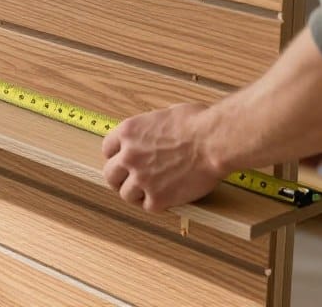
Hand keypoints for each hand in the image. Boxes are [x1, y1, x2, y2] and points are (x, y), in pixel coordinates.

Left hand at [101, 103, 225, 212]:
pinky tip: (164, 198)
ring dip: (135, 193)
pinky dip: (155, 204)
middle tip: (130, 180)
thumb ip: (151, 127)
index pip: (107, 148)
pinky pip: (147, 206)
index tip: (123, 161)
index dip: (116, 156)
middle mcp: (129, 156)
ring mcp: (141, 179)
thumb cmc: (198, 123)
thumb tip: (155, 131)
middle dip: (119, 177)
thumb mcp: (166, 114)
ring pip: (125, 194)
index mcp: (129, 132)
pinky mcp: (157, 198)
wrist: (214, 142)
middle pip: (110, 174)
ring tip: (148, 191)